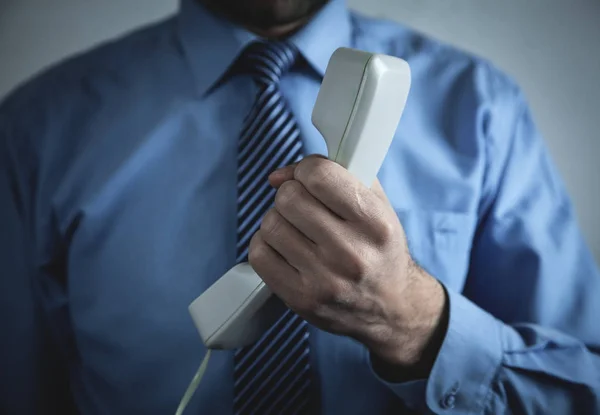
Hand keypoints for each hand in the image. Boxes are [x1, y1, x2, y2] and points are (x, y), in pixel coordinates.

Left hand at [248, 155, 447, 377]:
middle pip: (289, 198)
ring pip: (270, 225)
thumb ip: (335, 173)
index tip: (311, 179)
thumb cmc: (379, 248)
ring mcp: (324, 280)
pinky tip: (285, 248)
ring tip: (297, 230)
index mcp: (376, 224)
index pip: (320, 175)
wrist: (392, 307)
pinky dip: (266, 245)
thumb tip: (278, 177)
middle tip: (304, 207)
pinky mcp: (301, 299)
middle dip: (292, 195)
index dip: (308, 170)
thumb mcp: (377, 203)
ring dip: (279, 221)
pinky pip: (259, 255)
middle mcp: (351, 254)